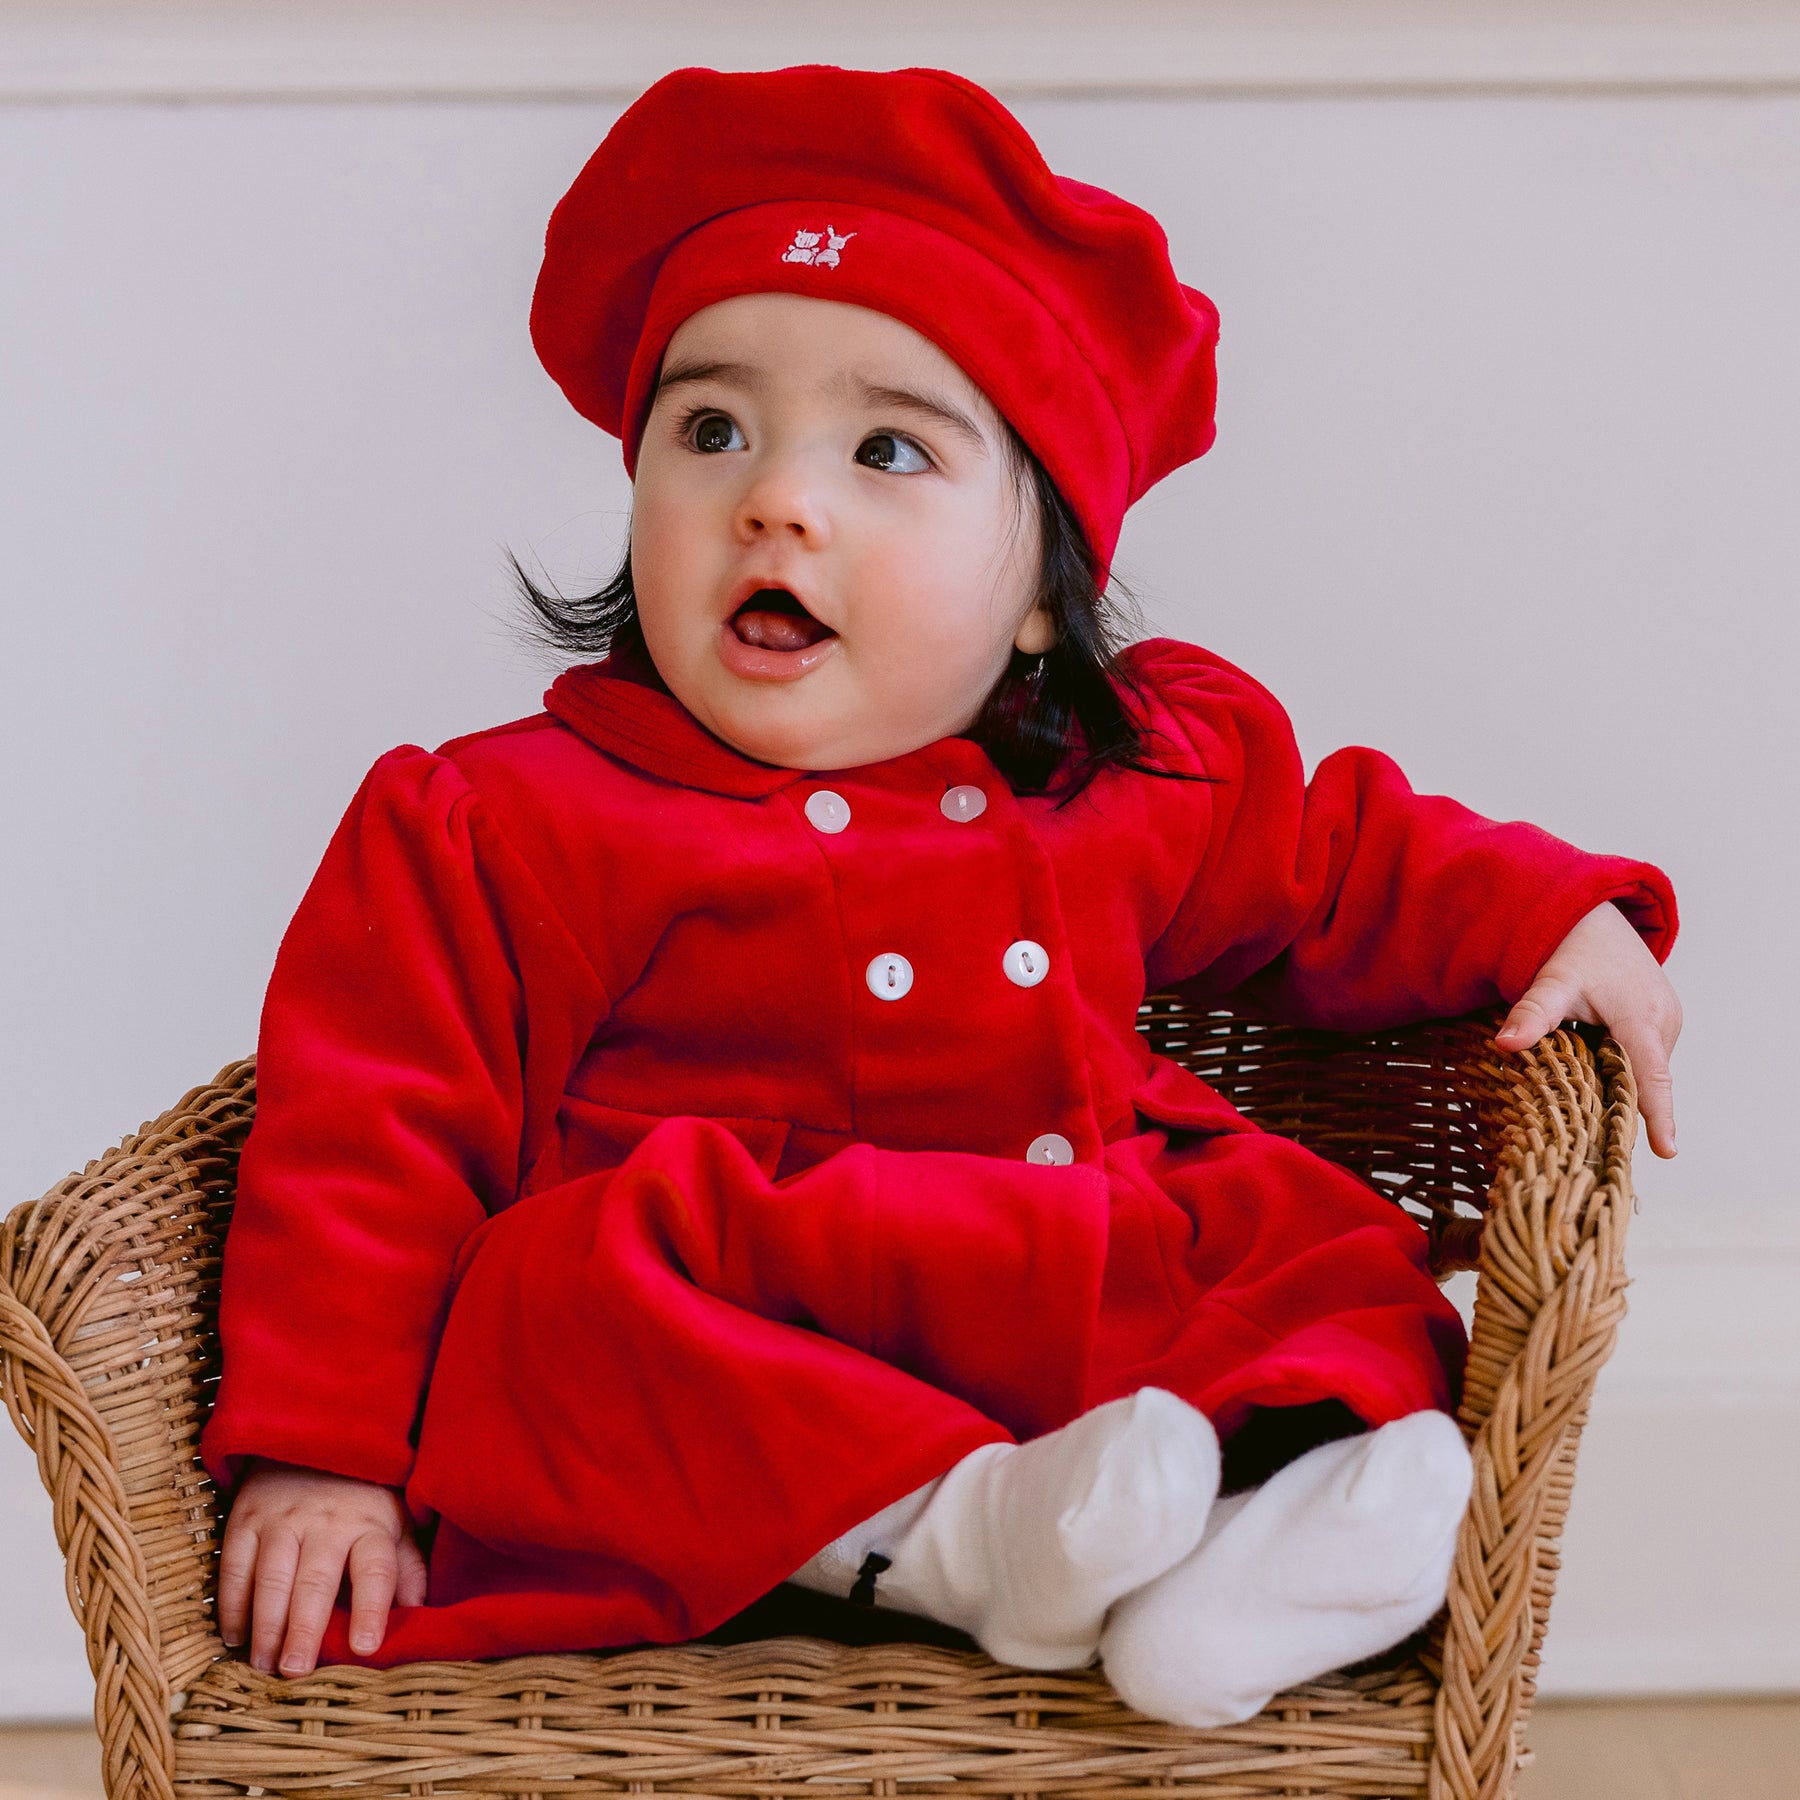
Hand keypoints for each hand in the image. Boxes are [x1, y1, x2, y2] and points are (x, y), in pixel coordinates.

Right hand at [217, 1460, 426, 1674]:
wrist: (313, 1440)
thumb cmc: (362, 1497)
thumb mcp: (396, 1522)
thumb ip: (407, 1568)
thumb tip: (417, 1615)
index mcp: (370, 1525)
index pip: (375, 1569)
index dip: (370, 1608)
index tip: (364, 1647)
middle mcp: (327, 1522)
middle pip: (316, 1581)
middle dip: (305, 1629)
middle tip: (295, 1671)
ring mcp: (282, 1519)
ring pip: (272, 1579)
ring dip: (265, 1627)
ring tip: (263, 1666)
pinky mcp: (246, 1518)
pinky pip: (234, 1568)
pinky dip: (232, 1606)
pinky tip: (233, 1638)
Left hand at [1495, 901, 1681, 1157]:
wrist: (1595, 915)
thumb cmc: (1574, 947)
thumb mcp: (1552, 980)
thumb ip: (1532, 1014)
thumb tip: (1504, 1044)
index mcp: (1641, 1017)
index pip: (1651, 1076)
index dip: (1658, 1115)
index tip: (1667, 1152)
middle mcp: (1663, 1022)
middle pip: (1645, 1080)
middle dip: (1624, 1110)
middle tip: (1592, 1142)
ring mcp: (1666, 1021)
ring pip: (1643, 1070)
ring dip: (1620, 1088)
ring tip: (1586, 1114)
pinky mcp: (1659, 1021)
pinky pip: (1642, 1057)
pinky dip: (1621, 1069)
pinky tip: (1593, 1078)